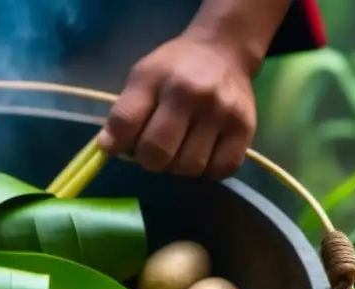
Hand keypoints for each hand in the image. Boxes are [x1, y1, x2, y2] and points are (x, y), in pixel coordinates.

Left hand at [98, 35, 257, 178]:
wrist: (224, 50)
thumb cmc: (175, 69)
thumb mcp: (142, 77)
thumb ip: (123, 112)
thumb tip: (108, 148)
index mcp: (159, 79)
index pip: (125, 125)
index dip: (116, 144)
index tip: (121, 144)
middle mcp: (193, 95)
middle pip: (157, 154)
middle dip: (149, 159)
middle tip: (155, 147)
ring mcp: (223, 112)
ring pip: (189, 167)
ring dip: (179, 166)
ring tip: (181, 147)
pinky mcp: (246, 128)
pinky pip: (220, 170)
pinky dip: (207, 169)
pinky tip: (203, 152)